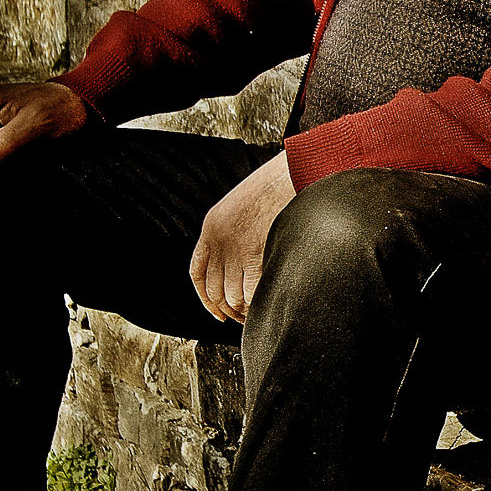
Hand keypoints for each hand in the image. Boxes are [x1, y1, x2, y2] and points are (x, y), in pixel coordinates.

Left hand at [189, 154, 298, 322]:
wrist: (293, 172)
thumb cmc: (277, 187)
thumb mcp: (242, 206)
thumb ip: (235, 231)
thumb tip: (241, 261)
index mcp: (211, 226)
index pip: (198, 273)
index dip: (206, 298)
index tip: (217, 310)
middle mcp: (218, 239)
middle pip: (214, 289)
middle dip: (226, 309)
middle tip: (239, 318)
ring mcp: (236, 247)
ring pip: (231, 295)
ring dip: (242, 311)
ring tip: (253, 316)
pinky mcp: (255, 252)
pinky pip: (250, 291)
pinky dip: (255, 305)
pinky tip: (262, 308)